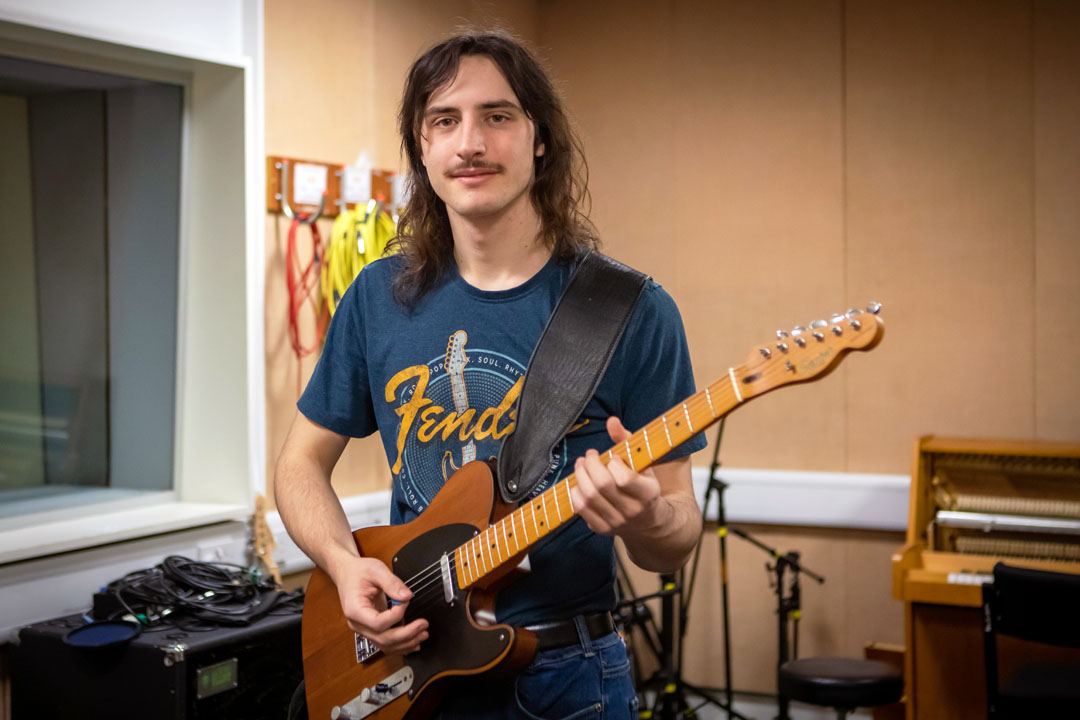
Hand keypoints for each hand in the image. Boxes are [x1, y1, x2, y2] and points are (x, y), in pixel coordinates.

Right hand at [332, 555, 428, 654]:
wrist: (347, 573)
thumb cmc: (358, 572)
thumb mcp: (376, 570)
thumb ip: (392, 583)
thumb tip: (406, 596)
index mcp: (355, 610)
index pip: (378, 623)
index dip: (396, 615)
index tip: (406, 601)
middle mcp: (357, 624)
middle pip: (383, 638)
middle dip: (406, 635)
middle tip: (423, 625)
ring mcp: (363, 628)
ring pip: (385, 644)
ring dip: (405, 642)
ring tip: (422, 635)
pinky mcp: (371, 628)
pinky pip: (385, 641)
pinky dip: (400, 643)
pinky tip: (413, 642)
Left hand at [569, 417, 670, 537]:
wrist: (648, 520)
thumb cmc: (643, 484)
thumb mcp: (641, 462)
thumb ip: (626, 440)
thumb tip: (611, 420)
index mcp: (648, 494)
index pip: (624, 479)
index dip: (614, 463)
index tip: (613, 458)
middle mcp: (633, 511)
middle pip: (602, 485)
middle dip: (590, 464)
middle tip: (589, 455)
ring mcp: (616, 522)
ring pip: (589, 497)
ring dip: (580, 475)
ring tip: (581, 464)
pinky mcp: (602, 529)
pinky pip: (581, 509)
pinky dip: (576, 492)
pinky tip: (580, 482)